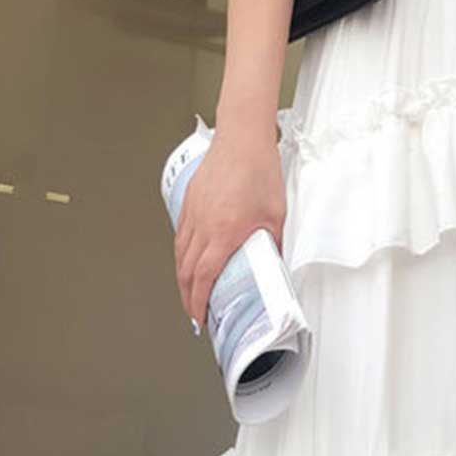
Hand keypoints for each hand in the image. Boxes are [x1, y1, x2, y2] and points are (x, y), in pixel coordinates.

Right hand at [173, 126, 286, 331]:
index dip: (199, 302)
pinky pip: (180, 236)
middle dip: (188, 297)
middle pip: (186, 272)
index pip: (204, 278)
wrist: (242, 138)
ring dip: (183, 278)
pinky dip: (181, 255)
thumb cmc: (259, 171)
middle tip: (194, 313)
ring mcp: (193, 214)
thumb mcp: (275, 216)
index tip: (200, 317)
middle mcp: (203, 226)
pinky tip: (188, 260)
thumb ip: (272, 245)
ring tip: (190, 292)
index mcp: (224, 233)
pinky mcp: (189, 202)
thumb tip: (273, 264)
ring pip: (179, 255)